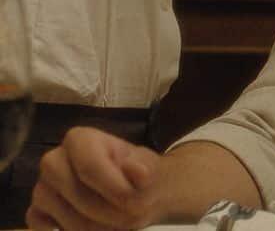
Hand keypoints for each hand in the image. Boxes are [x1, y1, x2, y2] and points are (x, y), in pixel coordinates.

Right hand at [27, 126, 162, 230]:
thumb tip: (139, 171)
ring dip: (96, 228)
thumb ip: (144, 171)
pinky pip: (43, 228)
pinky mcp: (36, 212)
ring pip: (65, 217)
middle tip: (129, 216)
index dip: (114, 189)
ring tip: (117, 223)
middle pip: (76, 193)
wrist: (134, 193)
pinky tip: (92, 227)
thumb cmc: (138, 176)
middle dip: (107, 211)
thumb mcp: (150, 170)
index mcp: (80, 139)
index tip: (135, 202)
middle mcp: (53, 160)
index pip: (89, 166)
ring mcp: (42, 188)